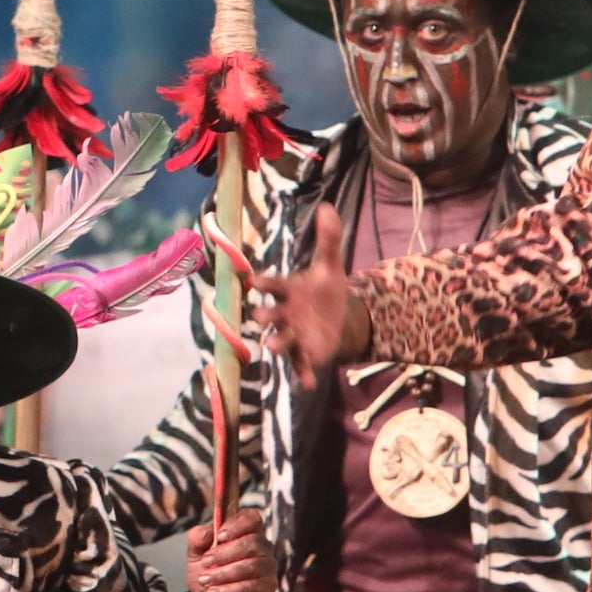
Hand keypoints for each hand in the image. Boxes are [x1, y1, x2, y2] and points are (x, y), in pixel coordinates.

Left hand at [186, 506, 274, 591]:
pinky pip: (253, 586)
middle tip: (206, 562)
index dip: (237, 525)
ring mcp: (268, 567)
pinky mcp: (268, 587)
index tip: (218, 536)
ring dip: (225, 573)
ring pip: (252, 565)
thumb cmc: (206, 569)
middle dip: (225, 553)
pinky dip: (231, 590)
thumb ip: (198, 538)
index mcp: (246, 531)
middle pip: (253, 542)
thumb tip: (208, 532)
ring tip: (205, 580)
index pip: (252, 518)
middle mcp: (262, 547)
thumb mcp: (196, 552)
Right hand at [248, 204, 368, 369]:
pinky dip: (304, 374)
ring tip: (274, 347)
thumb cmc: (325, 291)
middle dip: (265, 316)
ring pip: (280, 340)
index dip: (262, 284)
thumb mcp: (331, 266)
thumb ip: (329, 240)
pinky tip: (310, 383)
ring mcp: (292, 335)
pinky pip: (301, 365)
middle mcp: (284, 313)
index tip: (253, 281)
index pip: (271, 285)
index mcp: (287, 290)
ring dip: (277, 343)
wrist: (337, 319)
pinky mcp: (304, 353)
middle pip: (269, 315)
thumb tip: (329, 208)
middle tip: (260, 316)